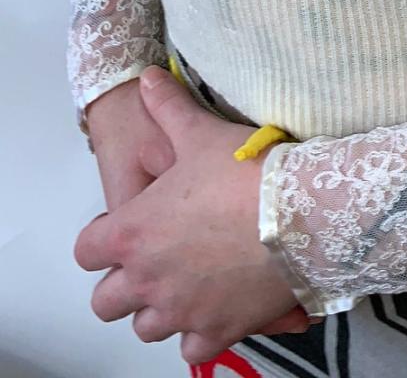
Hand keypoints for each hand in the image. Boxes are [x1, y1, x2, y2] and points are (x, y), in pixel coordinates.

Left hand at [73, 65, 319, 364]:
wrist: (301, 212)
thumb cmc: (244, 171)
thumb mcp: (201, 131)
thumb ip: (168, 106)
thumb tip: (147, 77)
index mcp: (132, 232)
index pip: (86, 251)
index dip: (103, 237)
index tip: (129, 226)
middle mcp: (146, 280)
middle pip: (106, 302)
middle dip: (123, 283)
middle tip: (155, 259)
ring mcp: (180, 311)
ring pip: (145, 328)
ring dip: (158, 309)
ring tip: (185, 284)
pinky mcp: (216, 332)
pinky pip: (191, 349)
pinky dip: (199, 332)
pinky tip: (216, 307)